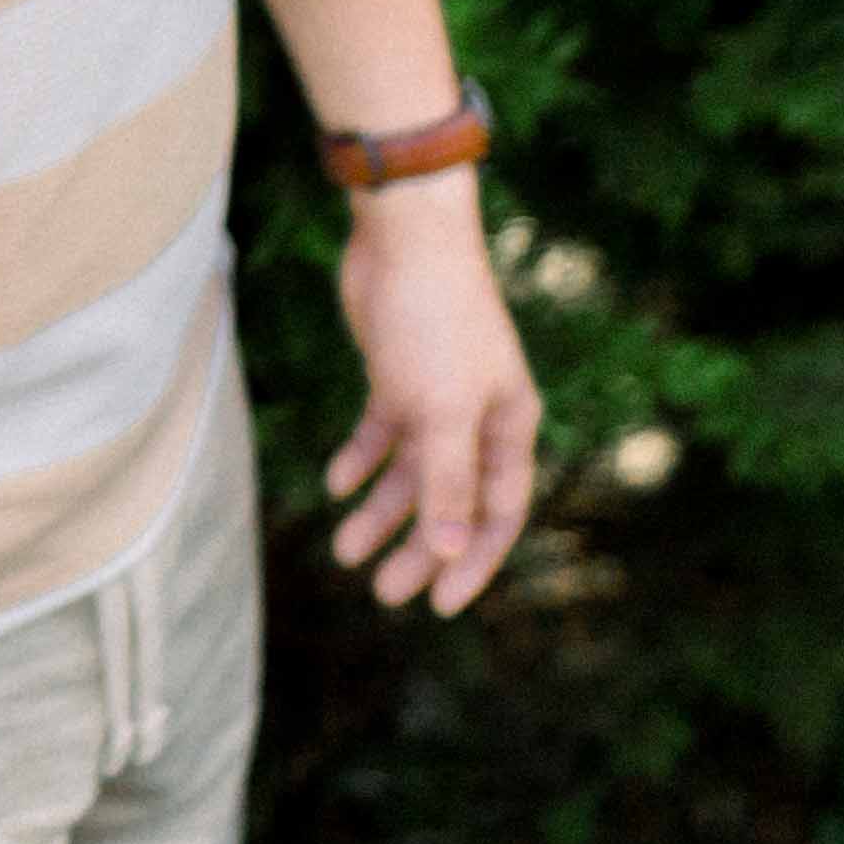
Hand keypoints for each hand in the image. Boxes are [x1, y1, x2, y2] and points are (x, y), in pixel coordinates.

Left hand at [324, 171, 539, 611]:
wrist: (403, 238)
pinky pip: (380, 431)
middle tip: (382, 591)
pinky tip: (335, 484)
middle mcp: (477, 416)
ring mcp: (435, 395)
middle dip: (418, 547)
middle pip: (450, 500)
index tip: (439, 605)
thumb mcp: (441, 410)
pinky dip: (360, 459)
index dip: (472, 560)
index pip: (498, 513)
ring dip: (380, 510)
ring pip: (410, 471)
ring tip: (345, 550)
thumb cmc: (436, 321)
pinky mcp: (396, 374)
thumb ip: (447, 481)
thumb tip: (450, 552)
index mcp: (509, 426)